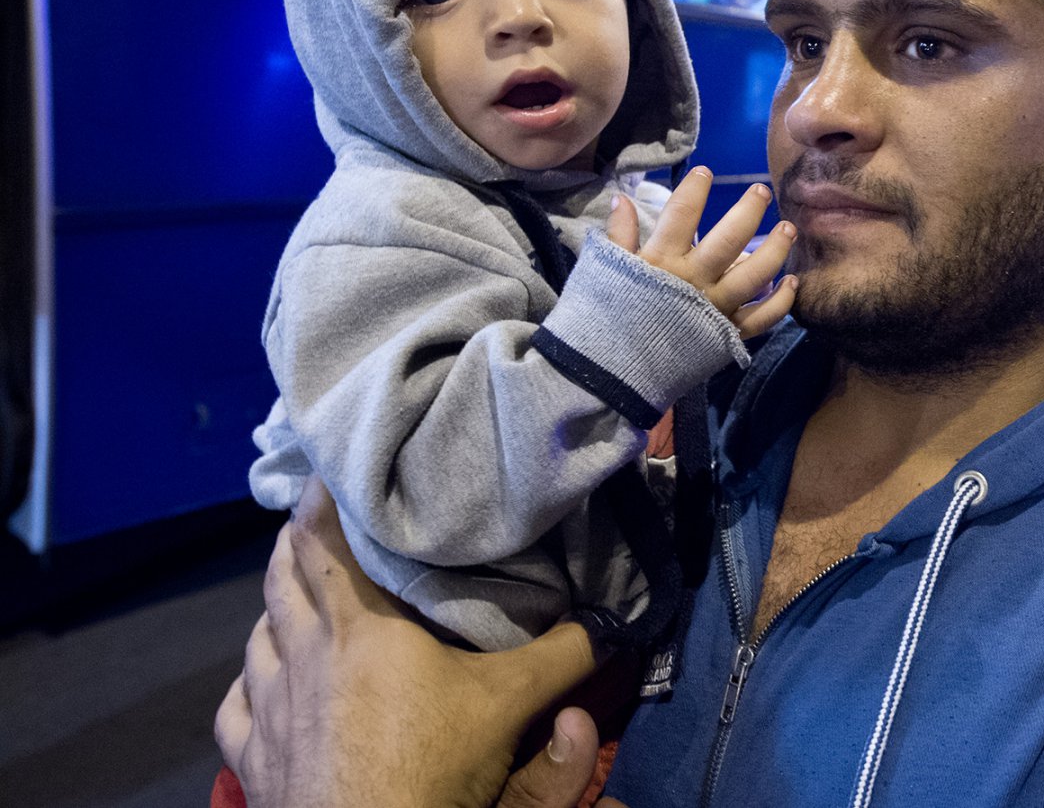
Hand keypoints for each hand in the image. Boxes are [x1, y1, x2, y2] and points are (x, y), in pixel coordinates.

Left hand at [215, 479, 596, 807]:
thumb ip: (565, 656)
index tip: (332, 462)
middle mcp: (303, 652)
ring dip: (274, 601)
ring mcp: (269, 706)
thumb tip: (615, 616)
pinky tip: (262, 677)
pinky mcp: (253, 755)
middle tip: (316, 508)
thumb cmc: (432, 772)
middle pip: (284, 573)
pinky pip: (238, 702)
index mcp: (361, 626)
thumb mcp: (512, 707)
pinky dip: (250, 678)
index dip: (321, 495)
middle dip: (296, 536)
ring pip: (258, 630)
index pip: (324, 537)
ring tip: (293, 584)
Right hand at [610, 166, 796, 337]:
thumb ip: (619, 236)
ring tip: (788, 228)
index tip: (705, 171)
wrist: (611, 373)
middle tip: (762, 191)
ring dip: (775, 250)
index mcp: (661, 262)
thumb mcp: (607, 272)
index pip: (681, 214)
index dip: (694, 189)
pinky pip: (760, 319)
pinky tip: (791, 283)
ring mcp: (713, 309)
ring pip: (754, 276)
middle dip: (748, 211)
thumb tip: (623, 199)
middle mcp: (693, 282)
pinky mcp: (725, 335)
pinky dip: (780, 303)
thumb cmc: (606, 318)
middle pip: (728, 239)